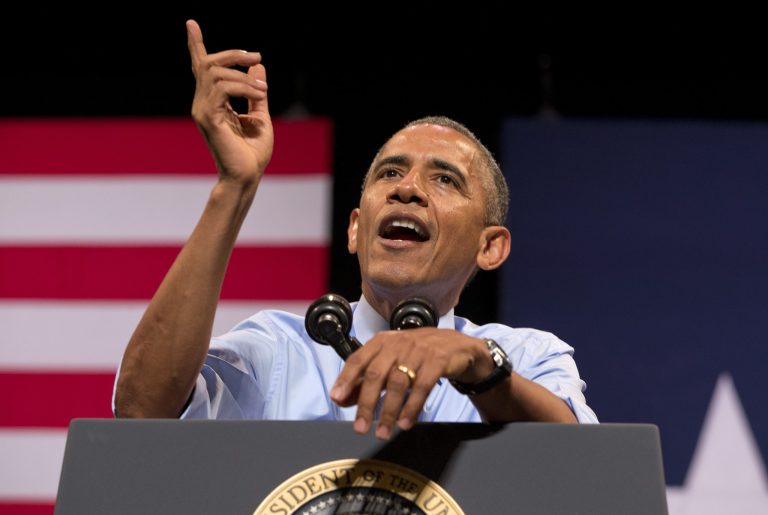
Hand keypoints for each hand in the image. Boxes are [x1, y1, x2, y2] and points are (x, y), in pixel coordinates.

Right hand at [186, 19, 272, 185]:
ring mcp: (202, 110)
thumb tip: (257, 66)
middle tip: (256, 57)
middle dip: (233, 54)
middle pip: (208, 64)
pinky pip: (221, 88)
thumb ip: (255, 92)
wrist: (248, 176)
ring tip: (263, 90)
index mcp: (213, 103)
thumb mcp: (259, 115)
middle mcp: (202, 104)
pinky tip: (258, 94)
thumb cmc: (252, 152)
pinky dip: (242, 87)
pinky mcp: (207, 118)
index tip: (191, 24)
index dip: (196, 45)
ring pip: (216, 73)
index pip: (202, 69)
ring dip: (244, 77)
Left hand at [330, 328, 492, 439]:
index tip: (337, 398)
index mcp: (382, 341)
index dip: (346, 379)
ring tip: (383, 432)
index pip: (358, 359)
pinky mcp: (437, 360)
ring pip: (398, 383)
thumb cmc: (417, 355)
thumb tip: (341, 398)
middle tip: (360, 428)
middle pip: (376, 374)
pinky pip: (422, 387)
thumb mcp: (391, 362)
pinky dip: (412, 407)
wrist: (457, 346)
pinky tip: (405, 423)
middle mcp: (398, 343)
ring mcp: (418, 350)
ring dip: (389, 411)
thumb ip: (366, 379)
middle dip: (366, 403)